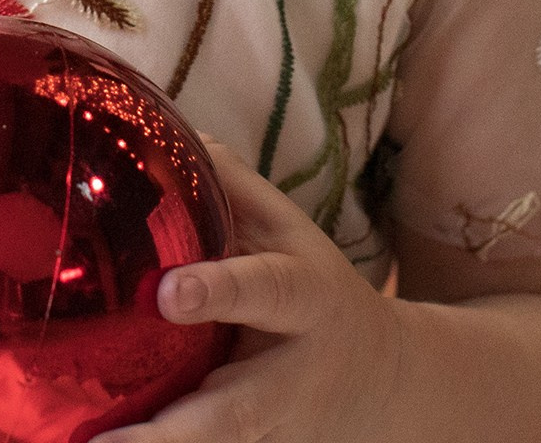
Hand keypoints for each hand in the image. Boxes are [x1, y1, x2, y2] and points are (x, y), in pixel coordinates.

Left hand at [97, 138, 400, 442]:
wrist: (380, 377)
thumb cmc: (309, 280)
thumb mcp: (287, 227)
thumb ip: (229, 185)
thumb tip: (159, 129)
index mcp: (303, 301)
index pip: (265, 291)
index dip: (220, 291)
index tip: (167, 294)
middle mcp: (286, 376)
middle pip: (231, 414)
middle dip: (172, 433)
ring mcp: (268, 429)